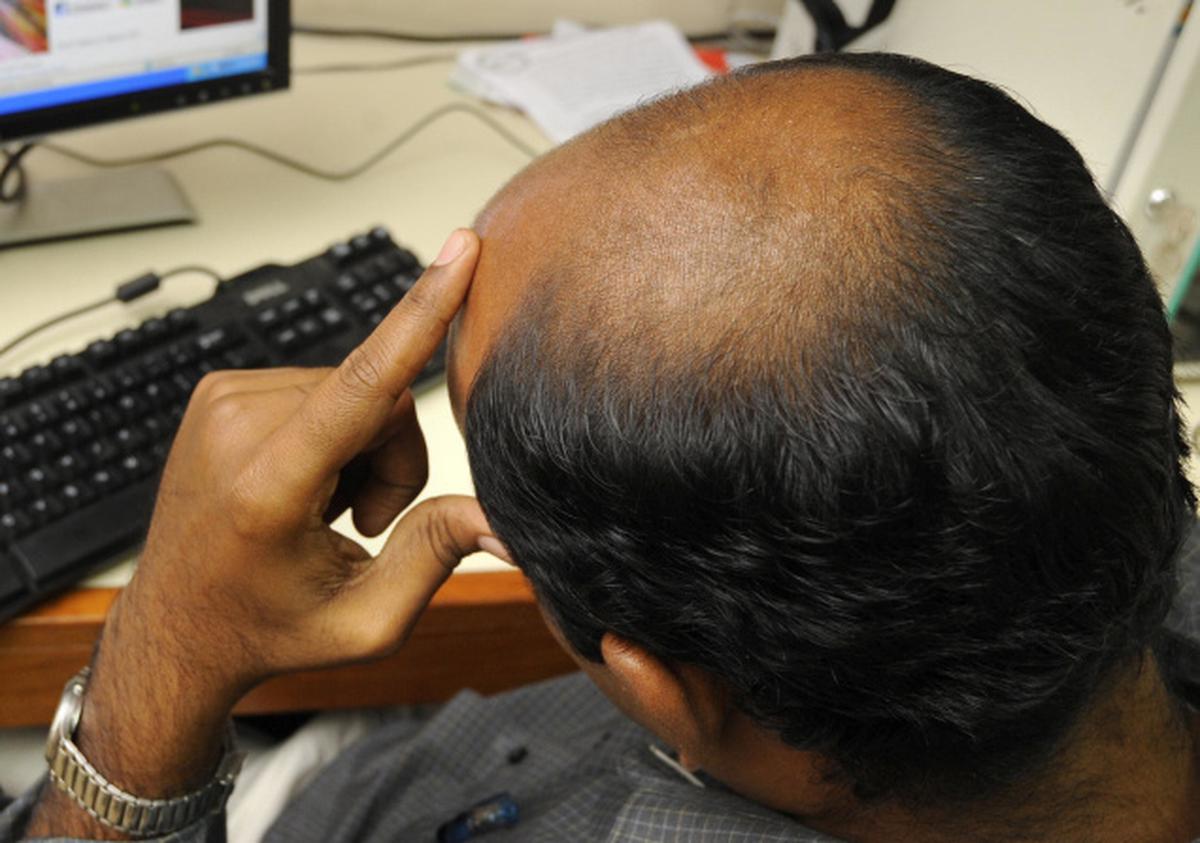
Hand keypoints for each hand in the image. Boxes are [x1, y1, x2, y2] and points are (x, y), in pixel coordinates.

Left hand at [130, 228, 490, 691]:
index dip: (422, 313)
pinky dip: (333, 431)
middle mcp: (235, 430)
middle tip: (363, 519)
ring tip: (326, 507)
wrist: (180, 624)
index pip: (364, 383)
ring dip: (363, 447)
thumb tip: (500, 520)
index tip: (459, 249)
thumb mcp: (367, 622)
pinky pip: (322, 384)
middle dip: (395, 457)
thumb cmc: (268, 625)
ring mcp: (220, 401)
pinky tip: (304, 482)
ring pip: (356, 387)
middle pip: (380, 398)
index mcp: (268, 487)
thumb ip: (436, 558)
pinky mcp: (221, 389)